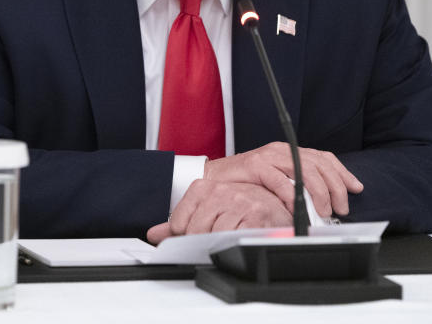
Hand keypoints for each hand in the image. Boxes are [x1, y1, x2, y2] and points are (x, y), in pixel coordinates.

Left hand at [146, 180, 290, 243]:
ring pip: (212, 237)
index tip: (194, 235)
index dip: (184, 235)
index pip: (178, 222)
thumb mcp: (209, 208)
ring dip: (219, 244)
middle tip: (214, 239)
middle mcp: (220, 192)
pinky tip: (239, 237)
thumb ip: (181, 221)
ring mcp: (238, 204)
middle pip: (194, 232)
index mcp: (204, 187)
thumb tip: (154, 234)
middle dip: (201, 242)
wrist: (277, 204)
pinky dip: (234, 244)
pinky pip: (233, 239)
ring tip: (228, 237)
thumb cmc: (242, 206)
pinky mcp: (254, 218)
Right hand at [203, 142, 362, 217]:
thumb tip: (324, 203)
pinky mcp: (255, 166)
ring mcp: (269, 157)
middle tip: (340, 207)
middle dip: (335, 187)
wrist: (214, 178)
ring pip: (304, 170)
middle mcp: (282, 150)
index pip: (324, 157)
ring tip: (324, 211)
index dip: (342, 172)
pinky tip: (298, 209)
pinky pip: (280, 181)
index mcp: (290, 151)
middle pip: (318, 164)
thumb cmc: (246, 183)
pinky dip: (292, 197)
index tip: (355, 188)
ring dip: (319, 193)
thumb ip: (297, 185)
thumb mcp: (278, 181)